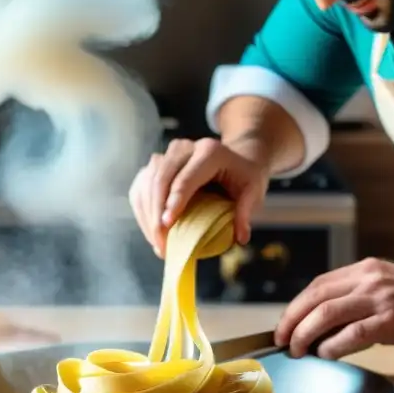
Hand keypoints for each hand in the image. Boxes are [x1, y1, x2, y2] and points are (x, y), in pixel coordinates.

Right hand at [128, 137, 269, 257]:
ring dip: (148, 216)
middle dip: (157, 214)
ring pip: (147, 183)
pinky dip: (142, 212)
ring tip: (157, 244)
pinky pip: (140, 188)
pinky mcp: (155, 166)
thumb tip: (240, 237)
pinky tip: (150, 232)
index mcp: (209, 152)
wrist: (233, 160)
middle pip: (161, 179)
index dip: (175, 201)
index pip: (186, 177)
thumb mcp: (253, 191)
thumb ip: (245, 211)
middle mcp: (184, 148)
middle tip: (161, 244)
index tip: (167, 224)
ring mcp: (166, 155)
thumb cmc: (243, 177)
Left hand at [274, 258, 393, 358]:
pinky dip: (333, 346)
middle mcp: (365, 280)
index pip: (316, 287)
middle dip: (292, 322)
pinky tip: (326, 355)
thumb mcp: (380, 287)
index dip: (294, 308)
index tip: (283, 326)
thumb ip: (352, 300)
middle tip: (283, 342)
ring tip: (298, 351)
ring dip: (305, 334)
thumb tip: (319, 328)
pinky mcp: (390, 319)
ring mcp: (378, 298)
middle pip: (315, 299)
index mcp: (360, 271)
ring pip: (327, 314)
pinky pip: (352, 333)